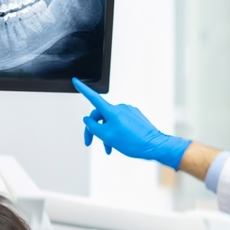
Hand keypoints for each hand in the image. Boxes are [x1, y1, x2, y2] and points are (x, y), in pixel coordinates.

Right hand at [72, 77, 191, 169]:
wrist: (153, 145)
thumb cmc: (132, 142)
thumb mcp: (106, 136)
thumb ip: (93, 126)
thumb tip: (88, 119)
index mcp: (112, 111)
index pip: (93, 97)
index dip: (83, 89)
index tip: (76, 81)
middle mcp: (120, 108)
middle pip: (100, 115)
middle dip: (94, 129)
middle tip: (91, 142)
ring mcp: (129, 112)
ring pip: (110, 121)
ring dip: (106, 133)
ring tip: (109, 148)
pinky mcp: (135, 117)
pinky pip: (121, 122)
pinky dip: (116, 132)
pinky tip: (119, 142)